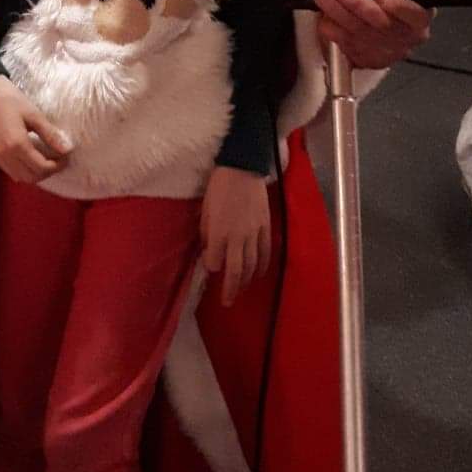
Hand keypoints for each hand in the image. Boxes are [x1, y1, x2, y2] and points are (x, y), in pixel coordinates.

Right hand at [0, 75, 71, 183]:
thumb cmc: (13, 100)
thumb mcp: (35, 115)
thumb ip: (51, 134)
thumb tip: (68, 149)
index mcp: (17, 144)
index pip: (41, 167)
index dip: (57, 166)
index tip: (66, 157)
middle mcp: (5, 154)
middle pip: (31, 177)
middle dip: (48, 172)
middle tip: (58, 160)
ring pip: (20, 177)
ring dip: (35, 174)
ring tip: (46, 161)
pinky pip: (10, 171)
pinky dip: (23, 171)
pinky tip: (30, 159)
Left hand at [201, 166, 271, 305]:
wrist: (242, 169)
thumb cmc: (218, 188)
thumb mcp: (205, 210)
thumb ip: (206, 233)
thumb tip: (208, 251)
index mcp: (218, 233)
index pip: (215, 262)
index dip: (212, 268)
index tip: (210, 269)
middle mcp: (237, 238)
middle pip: (235, 271)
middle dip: (230, 289)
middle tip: (226, 302)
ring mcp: (254, 234)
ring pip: (251, 266)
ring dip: (245, 281)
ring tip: (240, 291)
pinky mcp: (266, 229)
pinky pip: (265, 253)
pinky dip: (262, 267)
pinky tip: (257, 274)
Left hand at [311, 0, 431, 69]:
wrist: (361, 4)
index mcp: (418, 16)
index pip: (413, 14)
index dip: (397, 4)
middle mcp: (405, 37)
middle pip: (381, 24)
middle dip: (358, 4)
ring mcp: (386, 52)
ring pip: (359, 34)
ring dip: (337, 14)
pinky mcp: (365, 60)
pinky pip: (346, 46)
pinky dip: (332, 30)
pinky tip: (325, 16)